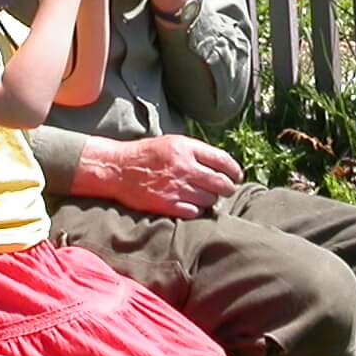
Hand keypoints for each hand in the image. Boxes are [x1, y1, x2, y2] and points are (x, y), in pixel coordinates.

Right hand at [79, 134, 242, 218]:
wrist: (118, 169)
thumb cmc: (146, 154)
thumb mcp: (172, 142)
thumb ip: (196, 152)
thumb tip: (221, 165)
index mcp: (187, 149)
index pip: (223, 160)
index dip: (235, 170)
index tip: (237, 176)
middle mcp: (185, 168)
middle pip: (222, 183)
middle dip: (228, 188)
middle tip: (227, 190)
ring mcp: (177, 187)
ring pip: (210, 200)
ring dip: (211, 200)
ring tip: (205, 197)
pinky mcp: (168, 205)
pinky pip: (195, 212)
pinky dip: (196, 210)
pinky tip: (192, 206)